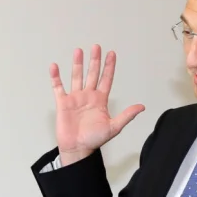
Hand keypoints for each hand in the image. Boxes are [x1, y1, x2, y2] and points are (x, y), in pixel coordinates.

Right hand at [49, 44, 145, 164]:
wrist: (78, 149)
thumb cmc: (94, 140)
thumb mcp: (114, 127)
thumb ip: (127, 115)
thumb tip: (141, 107)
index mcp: (100, 100)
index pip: (106, 79)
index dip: (109, 67)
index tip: (112, 54)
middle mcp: (88, 96)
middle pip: (92, 74)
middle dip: (95, 60)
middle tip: (96, 47)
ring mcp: (75, 98)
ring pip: (76, 77)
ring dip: (77, 64)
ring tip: (78, 51)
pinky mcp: (63, 103)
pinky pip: (58, 87)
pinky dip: (56, 77)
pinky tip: (54, 67)